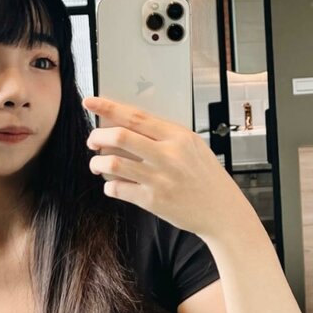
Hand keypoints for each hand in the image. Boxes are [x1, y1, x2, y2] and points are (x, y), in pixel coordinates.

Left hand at [82, 95, 250, 239]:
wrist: (222, 211)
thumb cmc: (205, 177)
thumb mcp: (192, 147)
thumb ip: (163, 135)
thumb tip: (125, 125)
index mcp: (178, 136)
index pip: (136, 116)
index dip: (108, 107)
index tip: (90, 102)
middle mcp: (169, 155)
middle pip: (119, 136)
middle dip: (97, 136)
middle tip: (93, 141)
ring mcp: (160, 178)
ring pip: (113, 162)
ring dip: (97, 162)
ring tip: (97, 164)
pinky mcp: (153, 201)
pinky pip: (117, 188)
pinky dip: (108, 185)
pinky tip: (113, 185)